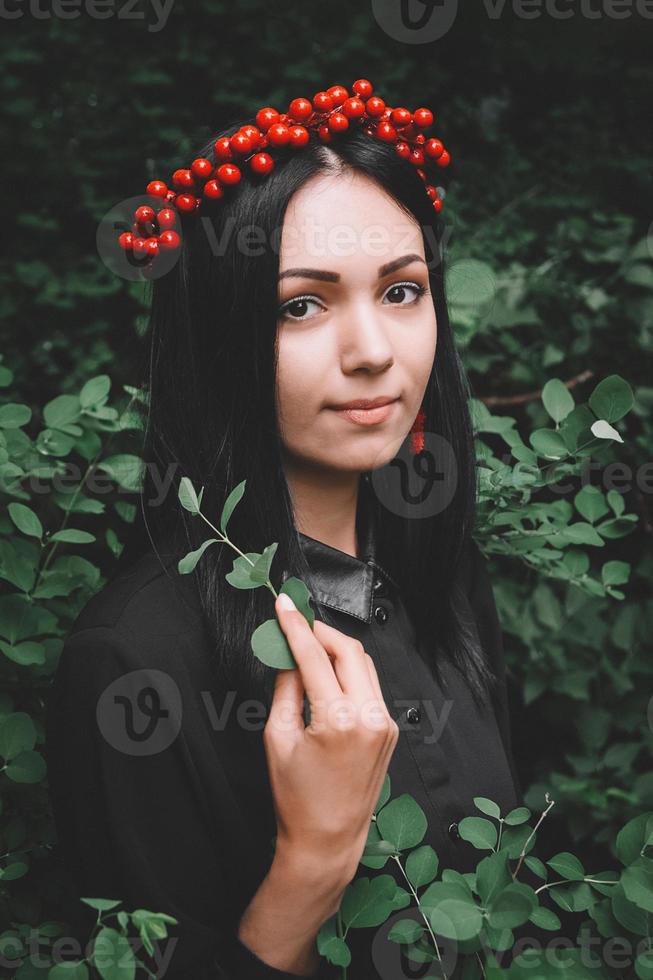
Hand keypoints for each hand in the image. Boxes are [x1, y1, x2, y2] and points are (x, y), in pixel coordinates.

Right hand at [263, 592, 398, 887]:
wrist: (328, 839)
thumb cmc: (296, 796)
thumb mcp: (277, 737)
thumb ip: (285, 687)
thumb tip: (288, 652)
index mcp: (339, 720)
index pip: (315, 656)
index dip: (296, 626)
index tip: (283, 604)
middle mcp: (370, 716)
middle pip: (348, 649)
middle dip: (320, 630)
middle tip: (295, 622)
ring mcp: (385, 722)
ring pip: (363, 663)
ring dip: (336, 648)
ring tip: (308, 645)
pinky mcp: (389, 729)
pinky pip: (369, 685)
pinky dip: (348, 671)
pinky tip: (327, 672)